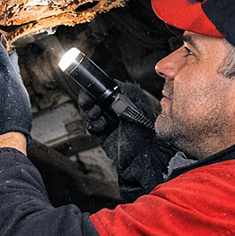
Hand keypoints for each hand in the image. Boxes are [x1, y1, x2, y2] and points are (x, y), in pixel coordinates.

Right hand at [77, 83, 174, 198]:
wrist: (144, 153)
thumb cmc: (146, 131)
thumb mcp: (140, 104)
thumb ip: (128, 90)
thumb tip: (116, 82)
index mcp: (122, 100)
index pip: (102, 90)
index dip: (94, 90)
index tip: (91, 91)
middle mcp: (113, 110)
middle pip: (92, 100)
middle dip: (88, 101)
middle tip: (90, 103)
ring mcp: (108, 121)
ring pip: (89, 112)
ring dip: (90, 112)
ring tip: (98, 114)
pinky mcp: (103, 134)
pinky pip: (91, 126)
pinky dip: (93, 124)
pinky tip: (102, 125)